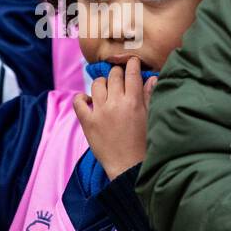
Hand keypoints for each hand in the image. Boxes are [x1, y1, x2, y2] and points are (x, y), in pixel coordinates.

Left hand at [72, 57, 157, 180]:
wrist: (129, 167)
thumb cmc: (144, 144)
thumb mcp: (151, 118)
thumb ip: (149, 96)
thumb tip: (152, 78)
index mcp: (133, 101)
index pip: (131, 73)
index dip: (132, 64)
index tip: (132, 62)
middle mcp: (115, 103)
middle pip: (113, 75)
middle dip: (117, 72)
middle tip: (120, 77)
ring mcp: (99, 112)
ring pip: (97, 84)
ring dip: (102, 83)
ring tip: (106, 90)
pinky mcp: (87, 122)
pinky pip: (78, 102)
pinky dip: (81, 98)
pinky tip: (88, 100)